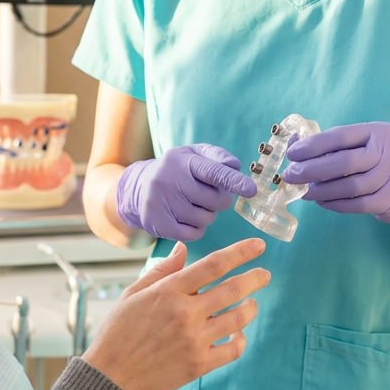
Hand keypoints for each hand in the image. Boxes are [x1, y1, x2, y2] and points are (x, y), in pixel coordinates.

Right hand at [82, 238, 269, 389]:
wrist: (111, 377)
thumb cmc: (118, 332)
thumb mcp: (133, 294)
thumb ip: (162, 271)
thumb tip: (184, 249)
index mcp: (169, 291)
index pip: (213, 265)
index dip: (240, 252)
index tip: (258, 246)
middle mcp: (185, 313)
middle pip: (233, 289)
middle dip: (255, 278)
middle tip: (265, 275)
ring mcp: (194, 340)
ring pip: (238, 318)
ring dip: (251, 307)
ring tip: (252, 303)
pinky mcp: (199, 364)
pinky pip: (233, 349)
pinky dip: (241, 339)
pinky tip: (238, 333)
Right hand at [117, 146, 256, 241]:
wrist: (138, 188)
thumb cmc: (177, 171)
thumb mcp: (194, 155)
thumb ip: (217, 157)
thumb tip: (235, 167)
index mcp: (182, 160)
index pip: (212, 172)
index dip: (233, 181)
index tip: (251, 190)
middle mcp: (168, 179)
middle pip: (213, 200)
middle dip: (220, 201)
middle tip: (210, 196)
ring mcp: (159, 202)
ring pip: (204, 219)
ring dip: (207, 215)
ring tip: (195, 206)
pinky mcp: (155, 222)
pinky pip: (192, 234)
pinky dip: (196, 229)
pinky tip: (188, 219)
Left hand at [282, 122, 389, 243]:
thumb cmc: (373, 162)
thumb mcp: (358, 146)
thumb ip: (329, 145)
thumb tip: (293, 146)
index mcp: (377, 131)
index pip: (340, 136)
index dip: (312, 146)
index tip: (291, 155)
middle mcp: (389, 151)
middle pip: (345, 162)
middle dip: (311, 170)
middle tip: (290, 176)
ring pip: (350, 186)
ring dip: (322, 191)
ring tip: (305, 192)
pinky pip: (357, 205)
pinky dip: (335, 204)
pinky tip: (321, 202)